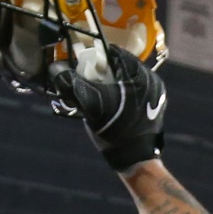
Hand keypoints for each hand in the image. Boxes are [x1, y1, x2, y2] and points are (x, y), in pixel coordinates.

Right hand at [45, 42, 165, 171]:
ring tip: (98, 93)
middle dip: (104, 71)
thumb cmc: (115, 131)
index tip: (84, 64)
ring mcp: (156, 93)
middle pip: (122, 66)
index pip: (115, 53)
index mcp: (140, 74)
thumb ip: (73, 84)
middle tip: (88, 79)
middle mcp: (152, 80)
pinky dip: (122, 93)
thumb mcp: (91, 105)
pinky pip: (135, 91)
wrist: (136, 160)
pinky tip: (111, 104)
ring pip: (128, 79)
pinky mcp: (156, 106)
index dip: (97, 56)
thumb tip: (56, 68)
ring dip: (113, 82)